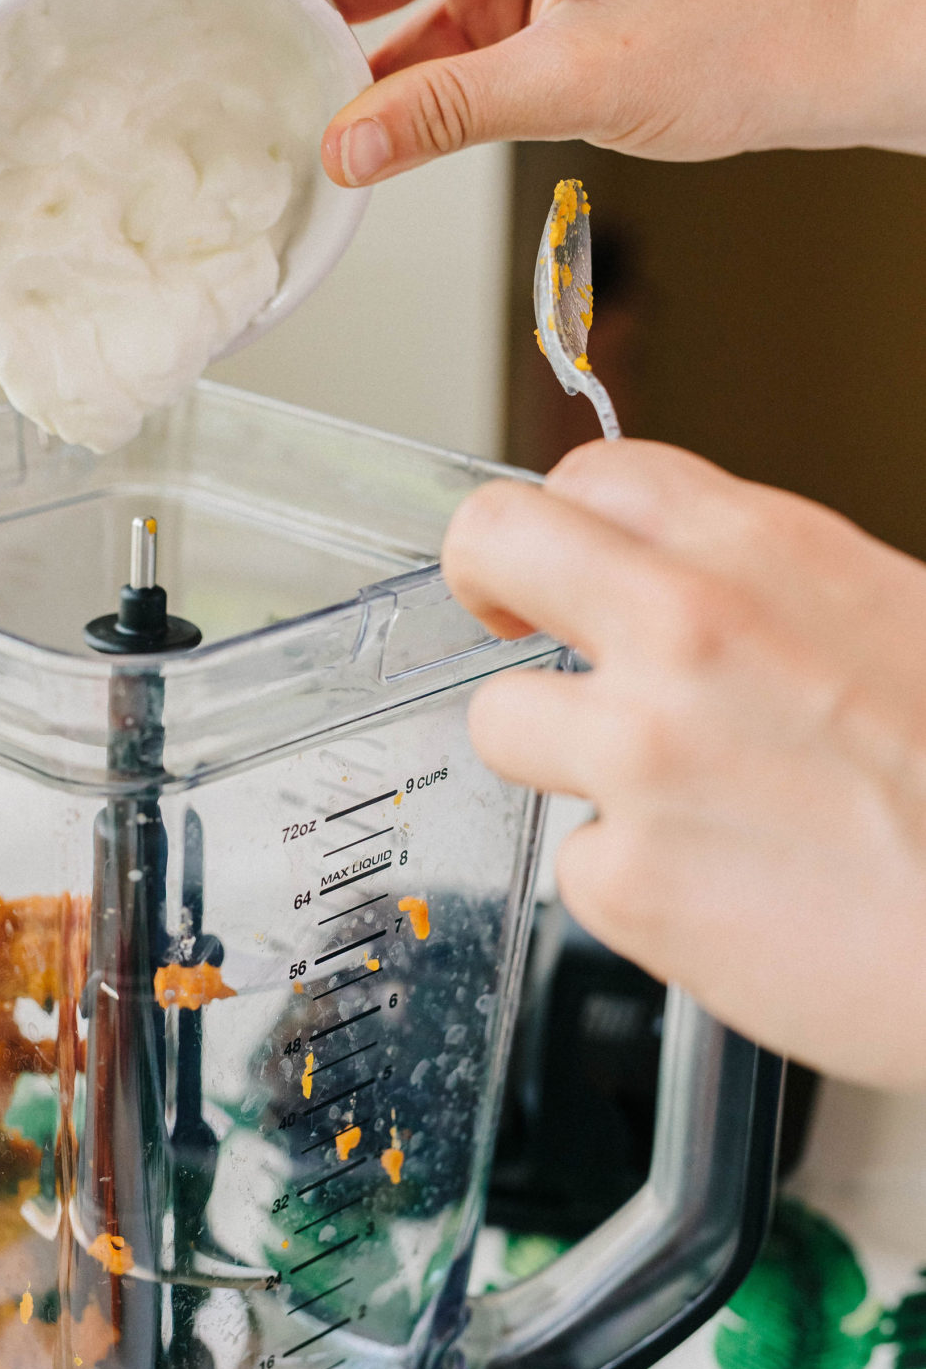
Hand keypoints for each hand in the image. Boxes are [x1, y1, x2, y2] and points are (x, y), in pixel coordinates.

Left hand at [441, 439, 925, 1086]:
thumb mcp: (899, 620)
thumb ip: (771, 588)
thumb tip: (690, 580)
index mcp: (762, 553)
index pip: (590, 476)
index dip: (564, 523)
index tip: (558, 563)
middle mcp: (686, 634)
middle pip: (494, 543)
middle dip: (484, 581)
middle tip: (506, 624)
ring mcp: (641, 758)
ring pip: (501, 721)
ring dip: (560, 755)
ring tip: (669, 799)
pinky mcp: (626, 883)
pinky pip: (577, 861)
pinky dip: (634, 883)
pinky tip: (725, 891)